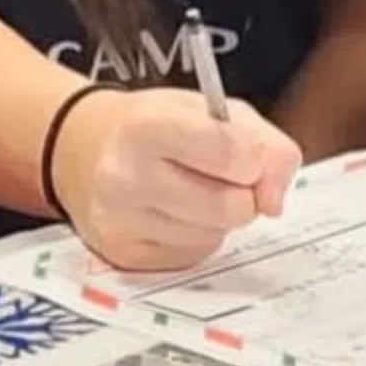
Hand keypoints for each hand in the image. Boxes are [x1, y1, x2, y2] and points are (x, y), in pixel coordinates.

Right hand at [50, 87, 302, 271]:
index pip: (235, 155)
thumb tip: (274, 201)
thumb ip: (267, 145)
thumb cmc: (161, 124)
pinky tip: (176, 212)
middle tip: (223, 176)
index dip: (254, 159)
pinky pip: (193, 255)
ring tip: (193, 189)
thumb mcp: (218, 110)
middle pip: (231, 206)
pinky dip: (199, 236)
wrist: (90, 149)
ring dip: (220, 216)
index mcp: (148, 125)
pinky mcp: (123, 255)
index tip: (243, 154)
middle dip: (243, 192)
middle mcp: (125, 175)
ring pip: (215, 234)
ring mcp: (120, 220)